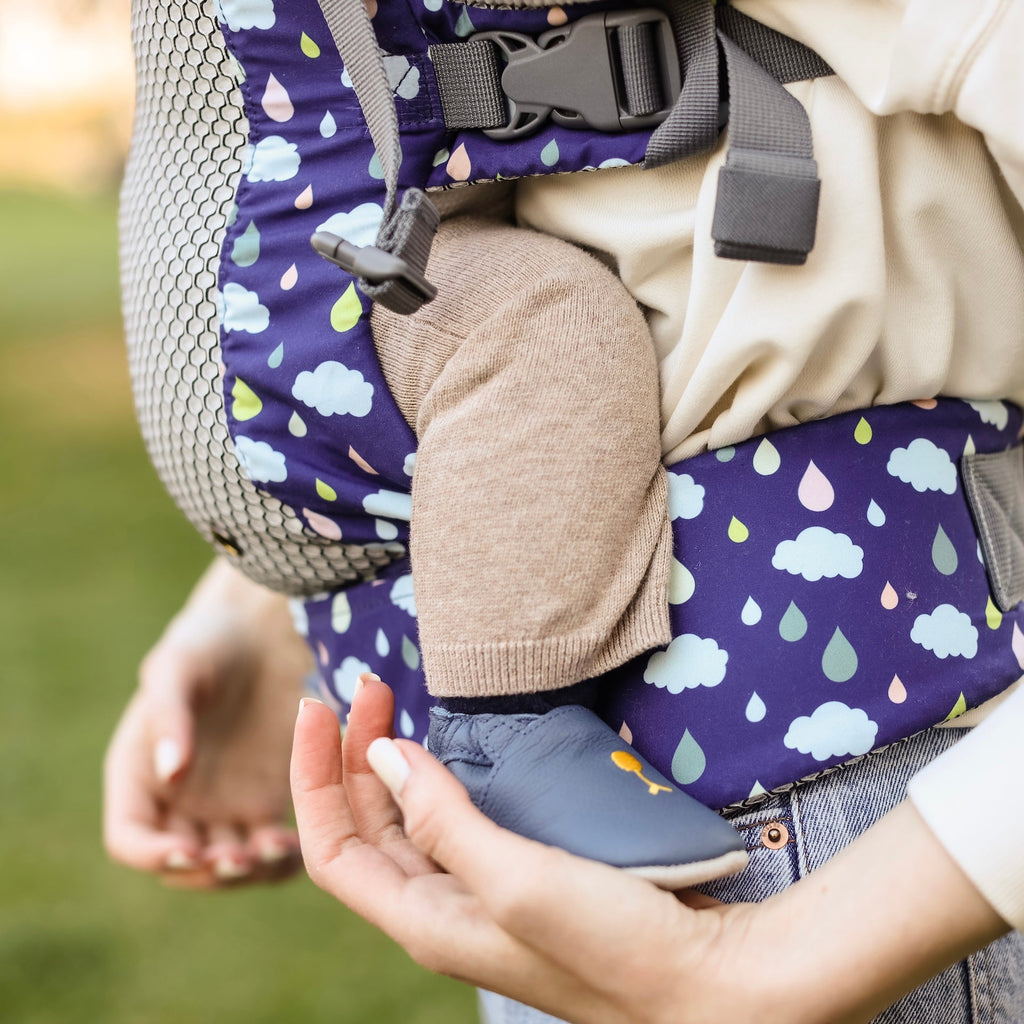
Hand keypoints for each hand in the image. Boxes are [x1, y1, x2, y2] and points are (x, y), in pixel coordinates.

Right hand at [104, 559, 310, 887]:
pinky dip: (282, 858)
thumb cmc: (210, 640)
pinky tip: (303, 844)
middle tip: (239, 859)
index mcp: (139, 775)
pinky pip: (270, 848)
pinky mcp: (268, 801)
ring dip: (247, 872)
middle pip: (181, 865)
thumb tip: (170, 772)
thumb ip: (169, 716)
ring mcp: (223, 805)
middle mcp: (177, 802)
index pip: (130, 838)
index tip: (187, 852)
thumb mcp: (179, 666)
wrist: (265, 630)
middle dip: (206, 872)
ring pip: (227, 865)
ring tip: (275, 852)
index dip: (152, 855)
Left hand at [291, 678, 1009, 1023]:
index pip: (333, 847)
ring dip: (390, 764)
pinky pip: (455, 821)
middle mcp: (443, 910)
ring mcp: (483, 893)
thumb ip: (443, 818)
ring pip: (408, 822)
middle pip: (366, 828)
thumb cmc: (614, 945)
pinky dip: (439, 778)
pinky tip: (453, 748)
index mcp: (424, 921)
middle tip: (372, 684)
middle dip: (352, 755)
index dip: (313, 776)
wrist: (711, 983)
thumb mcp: (517, 881)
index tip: (322, 705)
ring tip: (396, 705)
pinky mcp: (522, 873)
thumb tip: (381, 754)